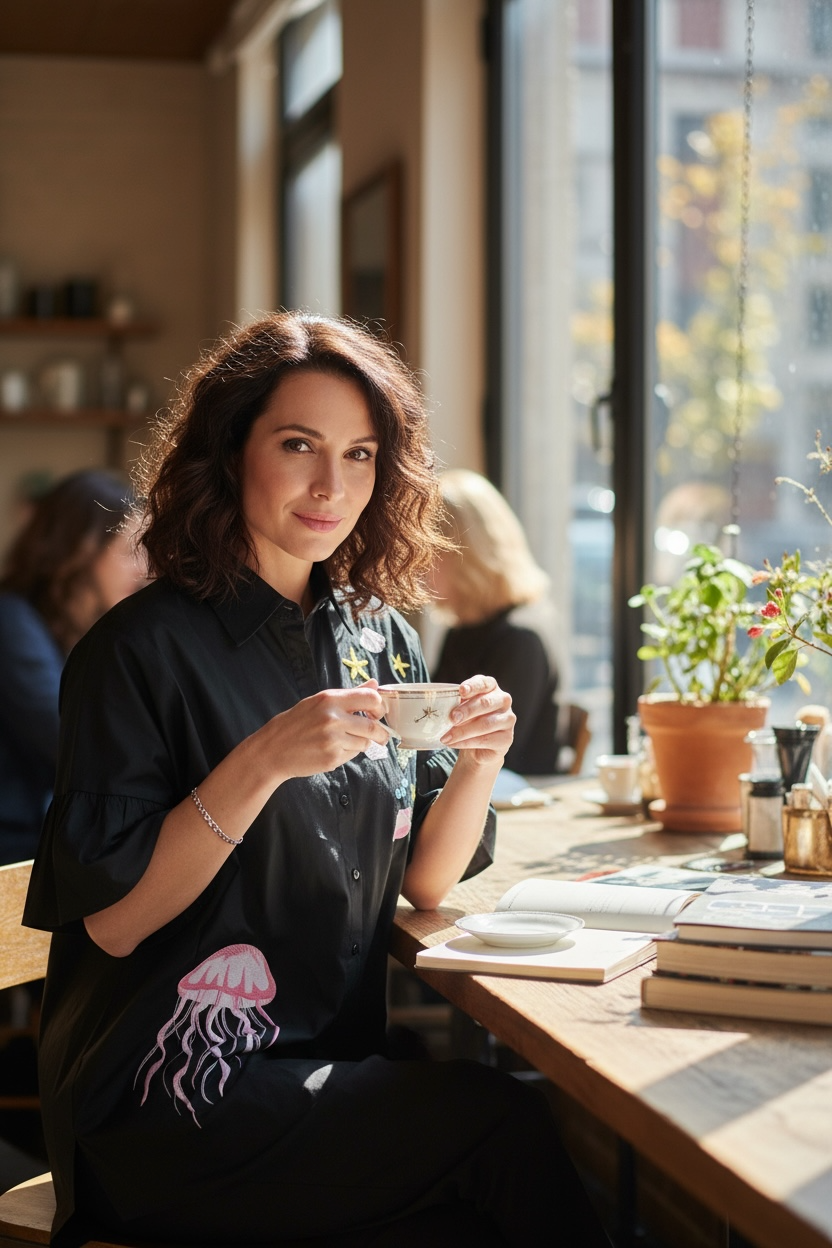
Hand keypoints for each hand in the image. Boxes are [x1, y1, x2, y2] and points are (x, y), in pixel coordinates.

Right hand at [266, 680, 390, 778]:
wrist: (273, 749)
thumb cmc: (296, 723)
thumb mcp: (319, 702)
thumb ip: (349, 694)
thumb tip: (374, 684)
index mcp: (330, 699)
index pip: (371, 698)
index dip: (380, 707)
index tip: (377, 714)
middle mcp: (333, 718)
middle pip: (373, 726)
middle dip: (381, 733)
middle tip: (381, 736)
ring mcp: (333, 740)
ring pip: (364, 743)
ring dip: (361, 743)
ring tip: (344, 741)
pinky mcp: (332, 758)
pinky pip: (352, 755)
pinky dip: (348, 753)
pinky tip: (332, 749)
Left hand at [439, 674, 514, 766]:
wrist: (478, 747)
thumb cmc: (468, 720)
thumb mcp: (461, 708)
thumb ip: (456, 704)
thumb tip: (442, 706)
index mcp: (491, 687)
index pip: (484, 683)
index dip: (473, 686)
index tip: (461, 690)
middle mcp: (503, 701)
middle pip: (485, 703)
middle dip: (467, 710)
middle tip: (452, 718)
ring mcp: (508, 720)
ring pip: (485, 724)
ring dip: (463, 731)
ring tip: (446, 737)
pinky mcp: (506, 739)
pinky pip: (485, 740)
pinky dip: (466, 742)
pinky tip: (453, 743)